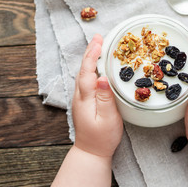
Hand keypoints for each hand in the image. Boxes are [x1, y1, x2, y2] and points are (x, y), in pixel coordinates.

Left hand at [73, 34, 122, 156]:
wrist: (91, 151)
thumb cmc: (102, 137)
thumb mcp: (108, 119)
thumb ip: (105, 99)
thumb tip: (102, 78)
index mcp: (85, 98)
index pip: (87, 72)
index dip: (92, 55)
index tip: (98, 41)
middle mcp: (80, 95)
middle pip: (83, 69)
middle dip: (90, 51)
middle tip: (98, 37)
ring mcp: (80, 98)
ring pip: (84, 73)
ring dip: (90, 57)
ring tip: (97, 45)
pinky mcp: (84, 100)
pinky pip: (86, 78)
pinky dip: (91, 67)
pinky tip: (97, 64)